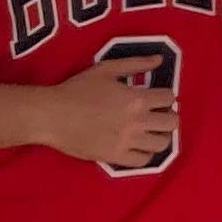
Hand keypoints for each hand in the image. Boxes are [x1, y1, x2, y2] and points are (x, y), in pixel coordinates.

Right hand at [44, 51, 178, 169]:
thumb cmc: (76, 90)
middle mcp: (136, 121)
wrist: (50, 115)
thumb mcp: (106, 70)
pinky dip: (146, 154)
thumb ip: (135, 64)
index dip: (165, 96)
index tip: (157, 98)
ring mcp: (127, 141)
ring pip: (162, 144)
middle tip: (157, 115)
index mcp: (136, 99)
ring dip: (161, 136)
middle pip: (171, 122)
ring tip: (151, 131)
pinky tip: (139, 146)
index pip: (169, 98)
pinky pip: (143, 161)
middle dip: (168, 116)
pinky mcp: (115, 156)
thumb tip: (158, 60)